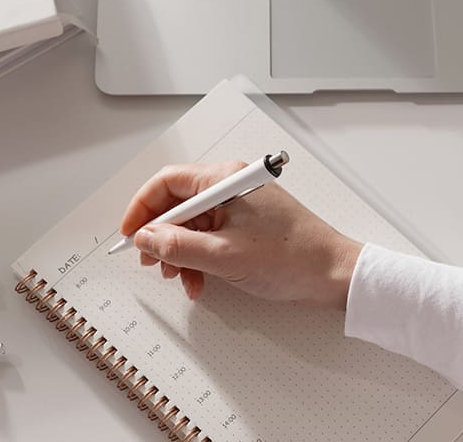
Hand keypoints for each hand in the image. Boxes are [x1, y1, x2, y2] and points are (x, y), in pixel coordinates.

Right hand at [119, 161, 363, 308]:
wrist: (333, 274)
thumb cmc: (292, 257)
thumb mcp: (223, 256)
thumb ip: (177, 246)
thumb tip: (145, 238)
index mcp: (225, 180)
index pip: (168, 182)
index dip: (142, 208)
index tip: (129, 235)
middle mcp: (231, 187)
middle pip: (178, 204)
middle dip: (161, 236)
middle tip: (151, 263)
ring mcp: (240, 206)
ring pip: (193, 225)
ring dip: (180, 254)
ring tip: (181, 279)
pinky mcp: (248, 226)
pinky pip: (211, 238)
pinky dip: (200, 260)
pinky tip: (201, 282)